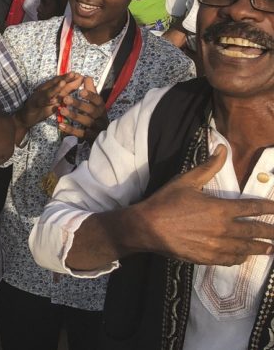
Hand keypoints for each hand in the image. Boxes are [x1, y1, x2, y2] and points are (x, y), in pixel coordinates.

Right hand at [15, 72, 82, 129]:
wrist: (25, 118)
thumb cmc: (41, 109)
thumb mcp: (55, 101)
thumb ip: (63, 94)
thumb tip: (76, 87)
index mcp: (49, 88)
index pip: (61, 81)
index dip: (70, 78)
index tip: (80, 75)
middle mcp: (44, 90)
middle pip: (55, 83)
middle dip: (65, 79)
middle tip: (75, 74)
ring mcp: (38, 96)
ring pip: (49, 91)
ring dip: (56, 87)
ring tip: (63, 82)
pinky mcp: (34, 104)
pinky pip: (42, 103)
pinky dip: (47, 101)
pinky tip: (53, 100)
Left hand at [57, 75, 107, 142]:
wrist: (103, 137)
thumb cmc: (97, 117)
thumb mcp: (95, 104)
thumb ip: (91, 91)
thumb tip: (87, 77)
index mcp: (101, 107)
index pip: (97, 100)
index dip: (90, 96)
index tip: (81, 91)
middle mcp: (100, 117)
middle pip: (90, 110)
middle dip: (78, 104)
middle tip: (65, 98)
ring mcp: (96, 128)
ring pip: (85, 122)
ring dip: (73, 115)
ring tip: (62, 110)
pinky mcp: (90, 137)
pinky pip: (80, 134)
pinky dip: (70, 130)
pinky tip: (60, 125)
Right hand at [137, 145, 273, 265]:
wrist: (147, 228)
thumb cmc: (166, 202)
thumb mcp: (186, 181)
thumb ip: (208, 167)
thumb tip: (222, 149)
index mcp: (221, 209)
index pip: (254, 208)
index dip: (270, 208)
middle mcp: (224, 229)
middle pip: (255, 231)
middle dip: (271, 232)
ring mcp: (217, 246)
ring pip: (246, 248)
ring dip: (261, 248)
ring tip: (271, 249)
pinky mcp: (207, 258)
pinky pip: (230, 260)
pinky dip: (240, 258)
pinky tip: (244, 256)